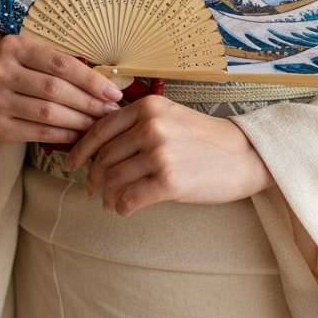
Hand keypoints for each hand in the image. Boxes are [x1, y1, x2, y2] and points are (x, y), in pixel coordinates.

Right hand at [0, 34, 122, 144]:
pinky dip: (64, 135)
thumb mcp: (33, 57)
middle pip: (55, 90)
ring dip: (80, 121)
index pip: (60, 64)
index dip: (90, 80)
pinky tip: (80, 134)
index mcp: (14, 47)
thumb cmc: (18, 73)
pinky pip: (39, 133)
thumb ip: (62, 66)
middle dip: (89, 102)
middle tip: (111, 111)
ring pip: (49, 113)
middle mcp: (0, 72)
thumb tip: (106, 86)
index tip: (114, 92)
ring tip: (99, 124)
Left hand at [64, 95, 274, 215]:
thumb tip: (100, 147)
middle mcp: (152, 126)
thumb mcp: (170, 116)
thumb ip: (138, 125)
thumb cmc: (206, 139)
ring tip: (109, 202)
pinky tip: (123, 210)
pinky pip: (129, 198)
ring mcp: (160, 154)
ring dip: (107, 195)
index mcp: (149, 107)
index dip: (81, 149)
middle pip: (105, 156)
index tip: (71, 163)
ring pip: (114, 179)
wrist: (246, 155)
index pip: (101, 128)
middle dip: (94, 176)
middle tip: (91, 189)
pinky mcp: (169, 182)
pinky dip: (121, 207)